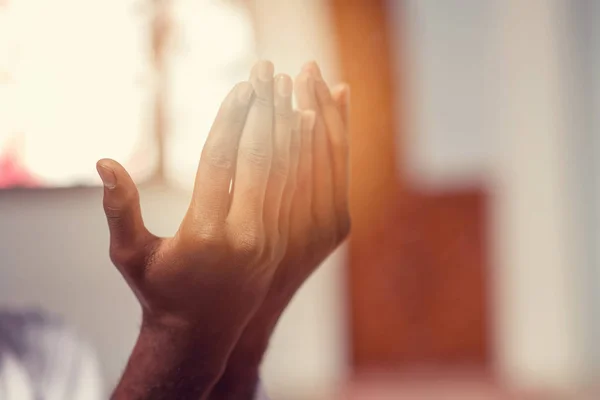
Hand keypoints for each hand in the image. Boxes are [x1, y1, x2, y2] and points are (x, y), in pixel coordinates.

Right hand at [100, 60, 302, 398]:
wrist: (202, 332)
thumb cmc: (159, 290)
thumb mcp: (130, 255)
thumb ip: (120, 209)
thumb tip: (105, 161)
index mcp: (204, 235)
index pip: (221, 163)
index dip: (232, 121)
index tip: (242, 86)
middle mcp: (244, 237)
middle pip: (259, 160)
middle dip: (265, 110)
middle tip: (268, 71)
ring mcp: (269, 241)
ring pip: (284, 173)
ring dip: (288, 126)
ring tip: (289, 89)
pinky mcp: (282, 243)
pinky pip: (294, 189)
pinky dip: (300, 154)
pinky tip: (303, 125)